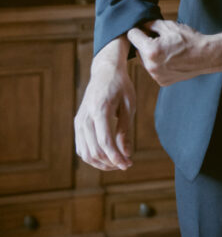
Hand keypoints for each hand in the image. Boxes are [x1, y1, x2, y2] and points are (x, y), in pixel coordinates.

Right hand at [74, 37, 135, 171]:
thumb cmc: (121, 86)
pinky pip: (81, 147)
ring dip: (101, 163)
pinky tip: (106, 157)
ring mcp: (79, 121)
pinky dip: (92, 156)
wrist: (105, 71)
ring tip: (117, 162)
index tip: (128, 165)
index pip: (105, 142)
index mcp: (100, 109)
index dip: (116, 157)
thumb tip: (126, 154)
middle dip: (111, 162)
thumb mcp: (129, 105)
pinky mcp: (78, 123)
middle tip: (126, 164)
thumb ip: (125, 130)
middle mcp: (86, 117)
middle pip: (94, 150)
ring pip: (86, 153)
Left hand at [127, 20, 221, 85]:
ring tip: (166, 49)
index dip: (138, 29)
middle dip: (144, 42)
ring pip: (144, 60)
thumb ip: (150, 24)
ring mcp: (156, 76)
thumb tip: (141, 25)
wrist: (205, 56)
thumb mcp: (169, 26)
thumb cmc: (189, 40)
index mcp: (151, 50)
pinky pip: (153, 70)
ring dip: (150, 54)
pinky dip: (157, 64)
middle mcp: (151, 66)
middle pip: (137, 49)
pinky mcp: (162, 81)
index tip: (145, 28)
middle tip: (160, 38)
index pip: (132, 35)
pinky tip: (170, 58)